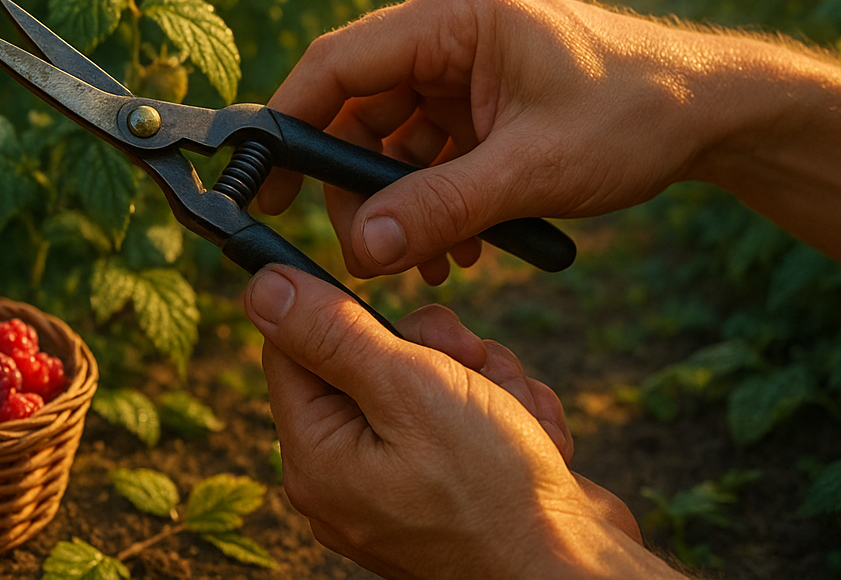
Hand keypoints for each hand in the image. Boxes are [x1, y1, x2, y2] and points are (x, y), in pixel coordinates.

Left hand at [246, 266, 658, 579]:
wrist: (578, 571)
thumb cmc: (496, 490)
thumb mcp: (409, 388)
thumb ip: (332, 332)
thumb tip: (263, 289)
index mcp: (316, 458)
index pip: (293, 348)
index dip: (349, 316)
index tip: (411, 326)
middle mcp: (347, 476)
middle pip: (369, 357)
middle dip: (436, 351)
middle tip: (474, 368)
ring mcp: (400, 485)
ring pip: (430, 377)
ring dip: (485, 380)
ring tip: (515, 415)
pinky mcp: (452, 486)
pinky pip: (465, 417)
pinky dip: (507, 415)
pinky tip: (535, 442)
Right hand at [257, 0, 717, 281]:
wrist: (716, 113)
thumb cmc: (637, 115)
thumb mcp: (533, 169)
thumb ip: (440, 207)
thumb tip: (359, 250)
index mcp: (455, 14)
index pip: (338, 62)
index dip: (289, 122)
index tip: (261, 181)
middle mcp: (451, 29)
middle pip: (359, 105)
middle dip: (354, 182)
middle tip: (357, 249)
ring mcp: (467, 63)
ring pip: (393, 135)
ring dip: (398, 202)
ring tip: (423, 262)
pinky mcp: (484, 97)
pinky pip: (432, 149)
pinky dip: (432, 198)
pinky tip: (455, 248)